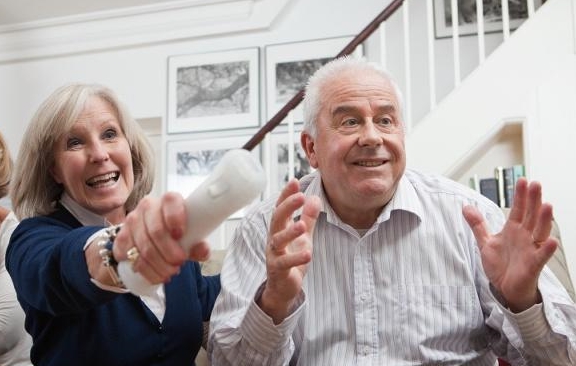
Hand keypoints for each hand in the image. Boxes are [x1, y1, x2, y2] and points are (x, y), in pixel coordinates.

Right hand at [112, 192, 209, 284]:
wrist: (153, 236)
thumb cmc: (176, 233)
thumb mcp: (191, 236)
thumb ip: (198, 243)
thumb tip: (202, 251)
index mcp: (169, 200)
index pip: (171, 201)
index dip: (175, 218)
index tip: (180, 235)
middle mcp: (148, 206)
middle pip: (156, 231)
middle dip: (169, 252)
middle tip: (179, 263)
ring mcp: (132, 221)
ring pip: (143, 247)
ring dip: (158, 265)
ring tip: (170, 272)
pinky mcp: (121, 237)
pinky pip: (129, 257)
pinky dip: (145, 271)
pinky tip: (155, 274)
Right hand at [258, 179, 320, 323]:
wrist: (283, 288)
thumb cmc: (291, 260)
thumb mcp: (303, 237)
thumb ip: (308, 218)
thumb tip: (315, 197)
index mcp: (280, 229)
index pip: (281, 207)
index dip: (286, 195)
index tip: (295, 181)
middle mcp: (274, 239)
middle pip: (277, 219)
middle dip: (287, 206)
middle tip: (300, 196)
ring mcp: (274, 254)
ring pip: (277, 240)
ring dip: (289, 232)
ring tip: (301, 225)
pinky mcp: (278, 270)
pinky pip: (285, 263)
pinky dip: (296, 258)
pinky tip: (308, 253)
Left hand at [463, 178, 557, 311]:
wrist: (505, 288)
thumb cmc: (501, 265)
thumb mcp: (486, 242)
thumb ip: (478, 225)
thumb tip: (466, 207)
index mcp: (513, 229)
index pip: (518, 209)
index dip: (520, 195)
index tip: (522, 180)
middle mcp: (525, 236)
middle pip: (530, 215)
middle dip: (533, 200)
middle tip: (535, 184)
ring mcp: (530, 249)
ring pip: (539, 231)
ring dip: (544, 219)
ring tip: (547, 205)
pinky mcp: (533, 265)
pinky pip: (541, 256)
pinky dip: (546, 248)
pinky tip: (551, 241)